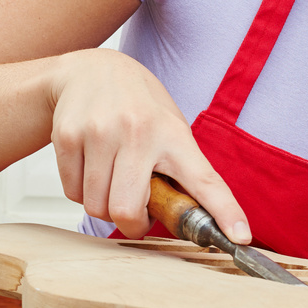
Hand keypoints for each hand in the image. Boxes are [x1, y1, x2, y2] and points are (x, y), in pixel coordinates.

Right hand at [46, 49, 249, 242]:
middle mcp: (136, 132)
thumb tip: (198, 220)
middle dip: (131, 223)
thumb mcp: (168, 126)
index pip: (205, 180)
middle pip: (127, 211)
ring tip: (112, 180)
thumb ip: (179, 169)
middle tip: (136, 211)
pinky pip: (73, 192)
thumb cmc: (136, 105)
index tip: (240, 237)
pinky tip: (91, 167)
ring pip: (96, 206)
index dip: (224, 212)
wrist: (89, 69)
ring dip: (104, 206)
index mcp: (172, 134)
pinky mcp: (67, 136)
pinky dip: (82, 191)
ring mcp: (99, 132)